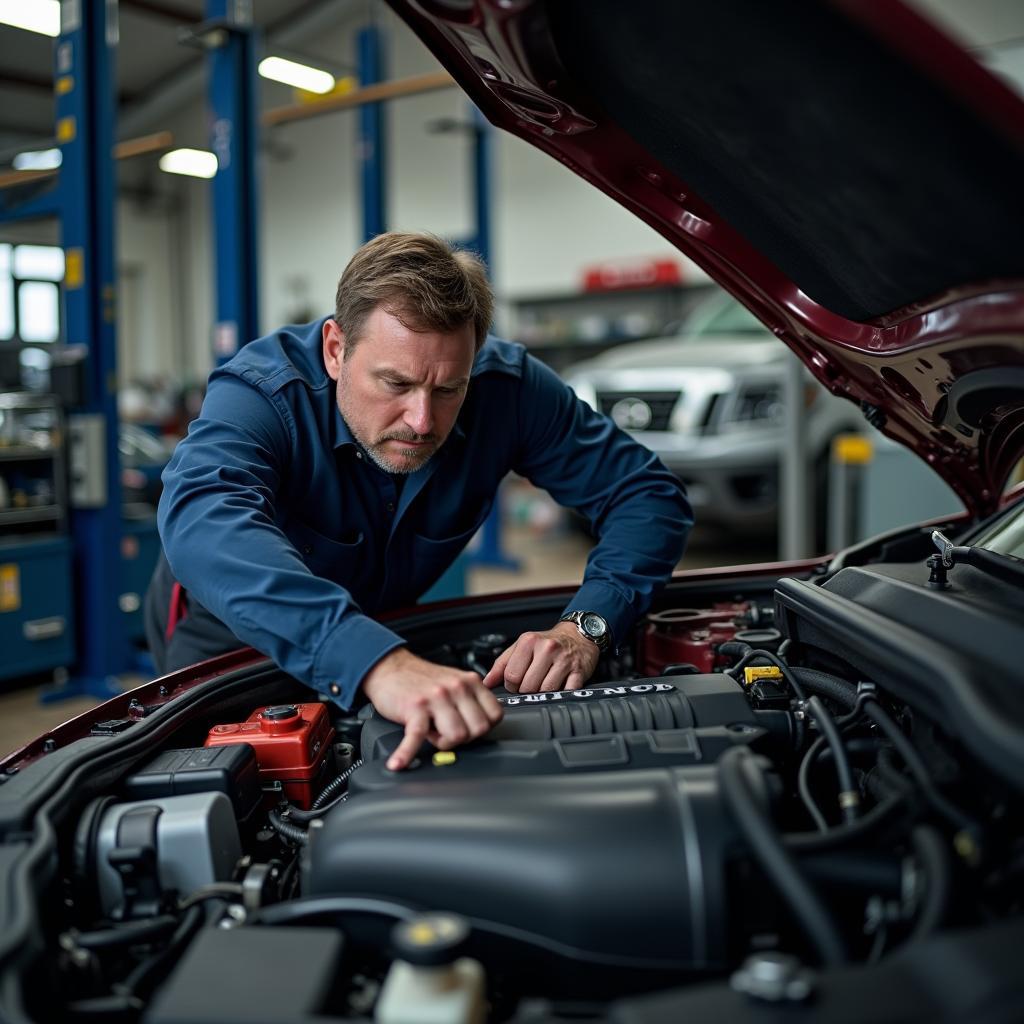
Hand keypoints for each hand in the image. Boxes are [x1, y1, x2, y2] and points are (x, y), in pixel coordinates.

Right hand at [361, 648, 503, 770]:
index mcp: (471, 682)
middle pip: (479, 729)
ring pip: (457, 735)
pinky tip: (398, 762)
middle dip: (465, 738)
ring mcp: (436, 697)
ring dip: (443, 742)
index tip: (471, 729)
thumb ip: (470, 701)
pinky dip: (406, 753)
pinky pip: (417, 737)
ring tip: (432, 734)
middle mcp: (457, 687)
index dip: (483, 728)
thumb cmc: (422, 680)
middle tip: (449, 732)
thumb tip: (482, 727)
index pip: (495, 715)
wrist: (390, 667)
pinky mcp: (415, 707)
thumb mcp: (455, 682)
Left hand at [482, 622, 598, 693]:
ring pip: (545, 692)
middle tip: (531, 683)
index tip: (516, 682)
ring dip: (542, 693)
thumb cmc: (547, 642)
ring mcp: (564, 660)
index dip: (511, 684)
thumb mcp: (522, 646)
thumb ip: (502, 664)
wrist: (578, 635)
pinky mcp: (579, 672)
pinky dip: (560, 693)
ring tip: (543, 683)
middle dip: (526, 690)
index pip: (511, 675)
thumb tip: (487, 682)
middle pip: (527, 686)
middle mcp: (547, 649)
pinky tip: (559, 685)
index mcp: (529, 641)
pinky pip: (565, 692)